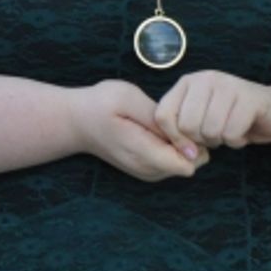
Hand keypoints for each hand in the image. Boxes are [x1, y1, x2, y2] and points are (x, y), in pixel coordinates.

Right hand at [68, 80, 206, 181]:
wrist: (77, 121)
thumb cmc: (100, 104)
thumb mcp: (127, 98)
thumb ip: (159, 120)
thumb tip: (189, 141)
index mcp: (142, 153)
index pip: (187, 164)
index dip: (193, 142)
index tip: (183, 120)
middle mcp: (147, 170)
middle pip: (190, 165)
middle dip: (192, 143)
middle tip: (176, 117)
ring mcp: (148, 173)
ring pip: (185, 164)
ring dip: (183, 145)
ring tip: (166, 122)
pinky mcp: (148, 170)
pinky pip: (174, 162)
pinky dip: (175, 148)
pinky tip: (162, 130)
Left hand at [154, 70, 270, 153]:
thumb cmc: (229, 119)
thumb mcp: (199, 122)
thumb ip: (181, 133)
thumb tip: (184, 153)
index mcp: (187, 82)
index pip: (163, 115)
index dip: (174, 138)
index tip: (190, 145)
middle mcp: (205, 78)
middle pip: (187, 125)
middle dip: (202, 140)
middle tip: (215, 134)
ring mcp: (228, 84)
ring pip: (210, 130)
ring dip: (221, 140)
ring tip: (229, 130)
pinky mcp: (250, 97)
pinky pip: (232, 133)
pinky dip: (237, 141)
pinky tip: (243, 130)